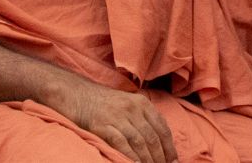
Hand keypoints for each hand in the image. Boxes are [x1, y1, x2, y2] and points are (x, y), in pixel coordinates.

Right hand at [47, 80, 176, 162]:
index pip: (162, 128)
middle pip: (152, 138)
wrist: (79, 95)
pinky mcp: (104, 125)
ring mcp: (118, 117)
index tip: (173, 161)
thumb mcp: (129, 104)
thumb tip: (160, 142)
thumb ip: (144, 118)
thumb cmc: (105, 103)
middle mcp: (133, 109)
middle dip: (160, 157)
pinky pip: (122, 144)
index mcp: (142, 103)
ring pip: (140, 142)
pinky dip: (131, 157)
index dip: (169, 147)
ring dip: (148, 160)